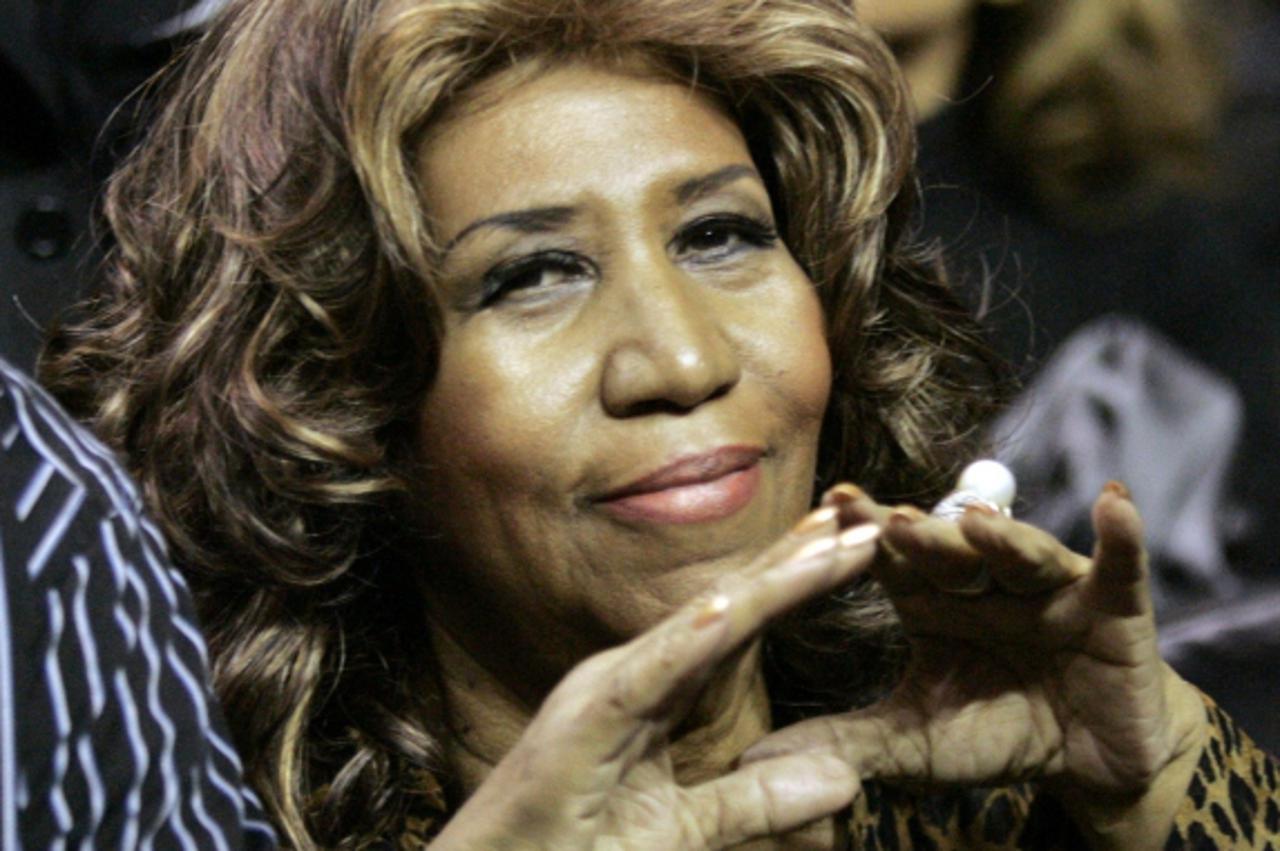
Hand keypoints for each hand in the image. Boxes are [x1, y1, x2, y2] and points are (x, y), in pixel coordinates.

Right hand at [431, 507, 880, 850]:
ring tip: (821, 546)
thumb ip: (760, 800)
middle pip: (728, 611)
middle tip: (861, 520)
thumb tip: (844, 782)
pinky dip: (683, 644)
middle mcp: (632, 677)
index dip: (797, 584)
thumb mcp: (689, 834)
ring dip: (762, 588)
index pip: (739, 629)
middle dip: (795, 565)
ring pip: (696, 631)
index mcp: (655, 691)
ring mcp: (603, 693)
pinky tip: (725, 612)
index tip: (856, 546)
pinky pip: (642, 680)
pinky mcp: (581, 726)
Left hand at [742, 483, 1207, 848]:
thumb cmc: (996, 733)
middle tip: (893, 523)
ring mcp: (1051, 586)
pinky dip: (1121, 535)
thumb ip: (844, 741)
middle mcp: (986, 582)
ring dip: (1003, 537)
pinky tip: (1114, 502)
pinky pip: (1120, 565)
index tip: (829, 504)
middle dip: (925, 538)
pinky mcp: (1115, 604)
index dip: (865, 534)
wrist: (1088, 760)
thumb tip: (753, 756)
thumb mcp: (915, 741)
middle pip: (952, 553)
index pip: (893, 560)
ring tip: (975, 525)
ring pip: (1023, 554)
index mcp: (933, 602)